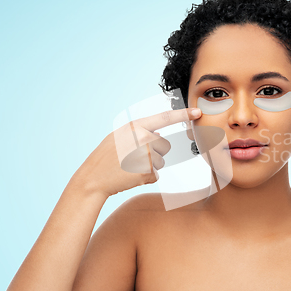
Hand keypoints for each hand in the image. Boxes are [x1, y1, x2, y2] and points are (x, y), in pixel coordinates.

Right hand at [68, 108, 201, 197]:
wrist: (92, 179)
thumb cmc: (105, 157)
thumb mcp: (119, 137)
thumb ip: (139, 132)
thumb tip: (161, 135)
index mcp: (136, 127)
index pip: (165, 118)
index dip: (183, 114)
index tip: (197, 112)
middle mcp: (143, 139)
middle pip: (165, 146)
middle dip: (155, 152)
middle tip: (134, 157)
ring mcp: (146, 155)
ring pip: (161, 161)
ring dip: (150, 166)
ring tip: (129, 167)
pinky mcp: (148, 172)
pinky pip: (156, 175)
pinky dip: (146, 177)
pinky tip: (130, 176)